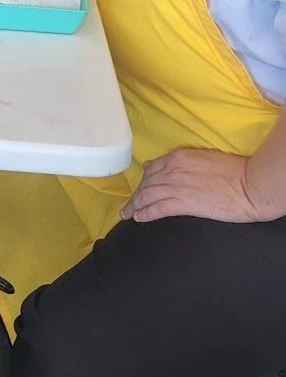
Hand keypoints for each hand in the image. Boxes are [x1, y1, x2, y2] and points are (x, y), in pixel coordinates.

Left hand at [120, 147, 261, 225]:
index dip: (142, 181)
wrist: (250, 185)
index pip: (151, 169)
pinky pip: (158, 208)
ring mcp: (177, 186)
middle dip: (135, 195)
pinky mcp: (184, 203)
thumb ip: (183, 163)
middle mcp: (173, 170)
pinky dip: (146, 213)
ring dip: (134, 206)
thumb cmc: (233, 172)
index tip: (138, 189)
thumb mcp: (204, 158)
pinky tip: (139, 218)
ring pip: (147, 196)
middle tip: (128, 206)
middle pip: (146, 183)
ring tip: (127, 215)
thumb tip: (166, 168)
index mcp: (178, 157)